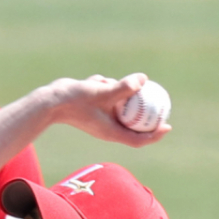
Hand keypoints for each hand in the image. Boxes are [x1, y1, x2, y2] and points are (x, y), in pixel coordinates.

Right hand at [47, 74, 170, 147]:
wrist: (50, 102)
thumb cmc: (75, 100)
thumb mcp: (102, 92)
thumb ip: (123, 87)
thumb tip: (144, 80)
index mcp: (111, 132)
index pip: (138, 138)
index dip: (155, 134)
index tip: (168, 126)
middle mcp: (107, 128)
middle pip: (132, 124)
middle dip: (144, 113)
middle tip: (157, 100)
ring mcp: (100, 119)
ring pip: (118, 105)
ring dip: (118, 92)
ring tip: (106, 83)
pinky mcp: (93, 109)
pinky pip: (107, 97)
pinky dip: (105, 87)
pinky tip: (96, 81)